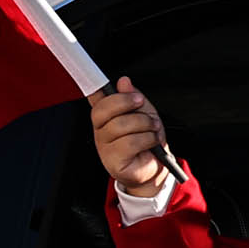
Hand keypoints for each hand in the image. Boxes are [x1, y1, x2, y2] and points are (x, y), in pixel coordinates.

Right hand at [90, 79, 171, 201]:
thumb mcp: (145, 113)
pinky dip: (148, 139)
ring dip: (145, 124)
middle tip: (142, 104)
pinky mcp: (113, 161)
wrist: (156, 167)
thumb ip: (134, 97)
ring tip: (153, 129)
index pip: (95, 100)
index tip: (97, 80)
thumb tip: (124, 81)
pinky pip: (130, 143)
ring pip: (121, 125)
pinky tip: (152, 142)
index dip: (93, 89)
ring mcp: (104, 147)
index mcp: (106, 117)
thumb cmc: (148, 139)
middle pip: (105, 109)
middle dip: (128, 103)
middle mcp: (101, 130)